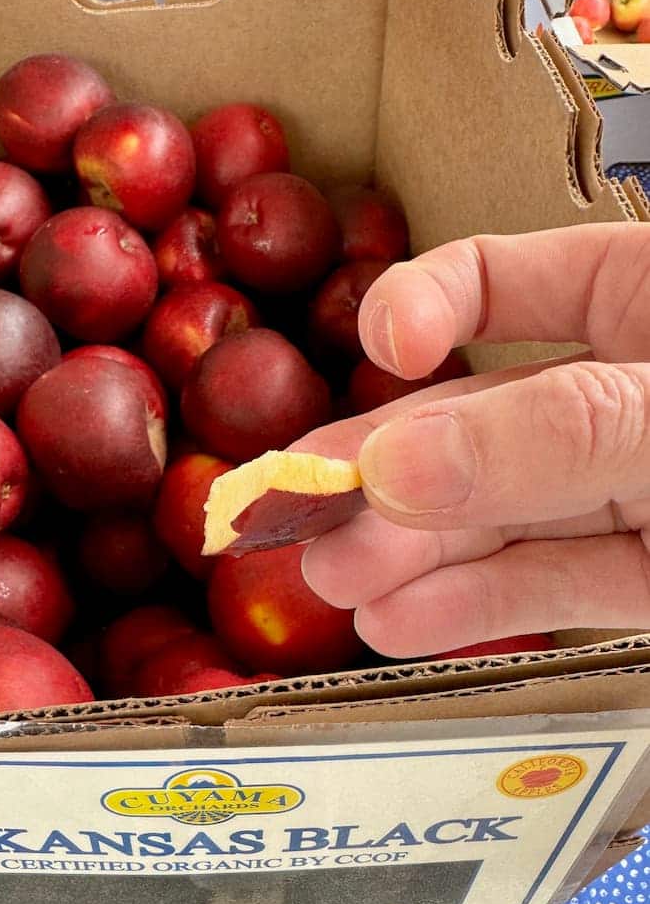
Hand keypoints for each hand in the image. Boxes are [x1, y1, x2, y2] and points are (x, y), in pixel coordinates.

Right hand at [297, 223, 649, 655]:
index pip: (495, 281)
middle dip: (378, 468)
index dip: (420, 308)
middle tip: (289, 509)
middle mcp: (616, 393)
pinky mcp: (647, 580)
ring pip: (500, 514)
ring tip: (333, 580)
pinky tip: (399, 622)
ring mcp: (631, 490)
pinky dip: (479, 606)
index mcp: (638, 298)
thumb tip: (393, 467)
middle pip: (471, 420)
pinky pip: (553, 584)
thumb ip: (554, 434)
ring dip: (409, 550)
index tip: (379, 353)